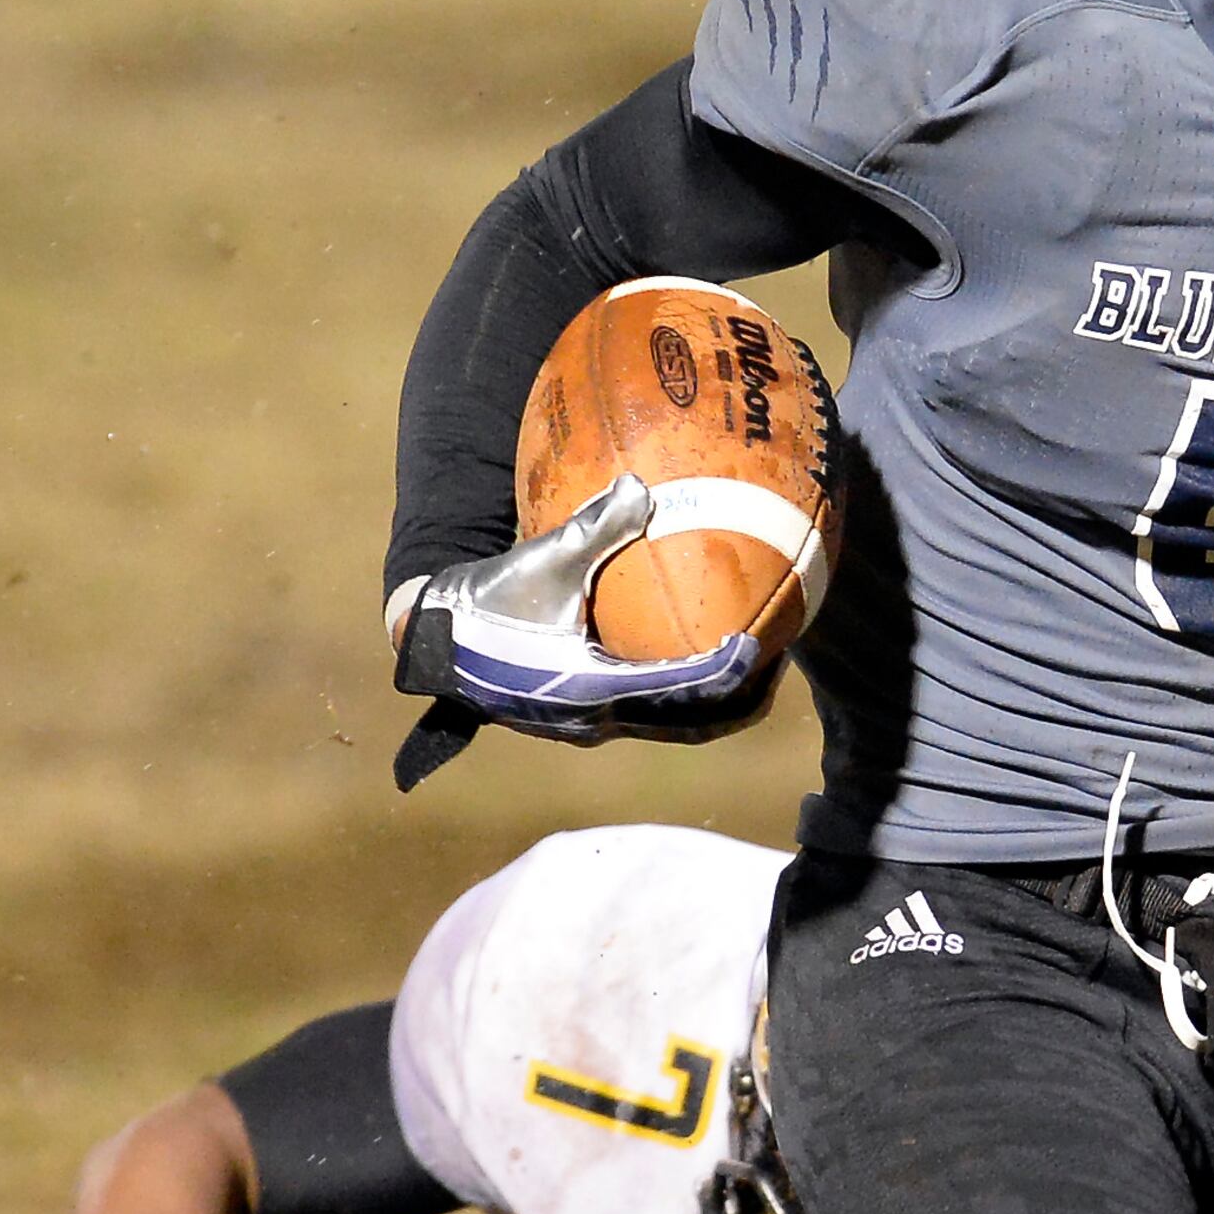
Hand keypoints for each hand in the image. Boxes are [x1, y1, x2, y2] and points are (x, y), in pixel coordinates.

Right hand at [386, 476, 778, 788]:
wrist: (437, 645)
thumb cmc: (485, 602)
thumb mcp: (538, 561)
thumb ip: (591, 527)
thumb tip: (640, 486)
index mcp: (592, 688)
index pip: (678, 690)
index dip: (726, 671)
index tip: (759, 643)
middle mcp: (599, 718)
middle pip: (694, 723)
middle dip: (741, 696)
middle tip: (777, 657)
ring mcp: (595, 725)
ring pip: (679, 728)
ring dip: (720, 703)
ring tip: (757, 667)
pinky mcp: (589, 719)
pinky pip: (657, 718)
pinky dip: (689, 698)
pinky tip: (705, 661)